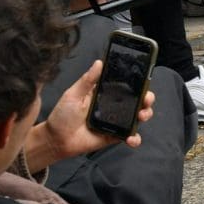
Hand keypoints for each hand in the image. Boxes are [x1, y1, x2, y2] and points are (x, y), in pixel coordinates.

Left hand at [26, 59, 154, 169]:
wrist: (56, 140)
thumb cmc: (62, 115)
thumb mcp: (73, 94)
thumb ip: (87, 80)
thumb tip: (99, 63)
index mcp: (105, 94)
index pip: (126, 85)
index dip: (138, 83)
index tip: (144, 80)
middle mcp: (113, 106)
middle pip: (137, 100)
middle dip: (147, 98)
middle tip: (146, 99)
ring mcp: (115, 122)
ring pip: (137, 117)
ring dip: (145, 115)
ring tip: (141, 116)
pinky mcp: (114, 136)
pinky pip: (130, 137)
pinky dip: (135, 138)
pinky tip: (131, 138)